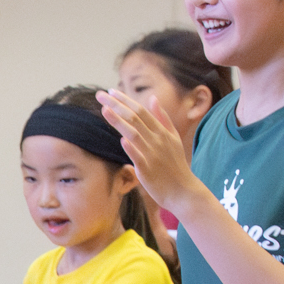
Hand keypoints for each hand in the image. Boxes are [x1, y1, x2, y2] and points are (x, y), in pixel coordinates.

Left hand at [96, 88, 194, 205]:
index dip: (125, 100)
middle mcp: (157, 140)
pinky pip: (138, 156)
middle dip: (117, 105)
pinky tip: (121, 138)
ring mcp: (152, 154)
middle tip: (101, 95)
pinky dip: (130, 147)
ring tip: (104, 110)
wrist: (183, 191)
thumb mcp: (173, 138)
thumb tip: (153, 99)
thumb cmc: (175, 165)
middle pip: (135, 118)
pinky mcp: (147, 170)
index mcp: (162, 132)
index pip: (141, 111)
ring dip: (119, 121)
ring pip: (134, 134)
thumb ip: (163, 118)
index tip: (111, 92)